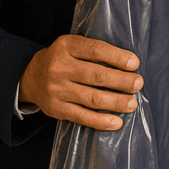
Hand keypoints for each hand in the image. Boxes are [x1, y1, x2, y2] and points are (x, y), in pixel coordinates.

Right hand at [18, 35, 142, 130]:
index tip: (135, 63)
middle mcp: (59, 67)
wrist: (30, 78)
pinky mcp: (56, 109)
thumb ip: (94, 51)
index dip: (117, 57)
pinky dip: (101, 121)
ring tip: (132, 103)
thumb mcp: (72, 46)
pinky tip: (117, 122)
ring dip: (116, 102)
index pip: (96, 50)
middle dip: (121, 81)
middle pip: (96, 76)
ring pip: (92, 98)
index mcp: (66, 46)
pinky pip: (82, 117)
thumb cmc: (62, 60)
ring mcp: (57, 90)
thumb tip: (129, 64)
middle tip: (138, 84)